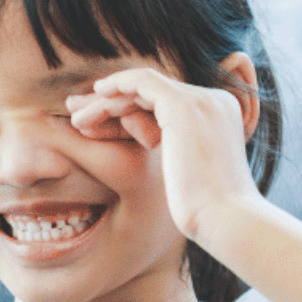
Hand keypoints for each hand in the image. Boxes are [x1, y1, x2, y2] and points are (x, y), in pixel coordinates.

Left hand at [65, 67, 259, 238]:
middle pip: (153, 93)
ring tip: (76, 118)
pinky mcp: (183, 105)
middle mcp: (214, 102)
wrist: (226, 218)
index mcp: (220, 116)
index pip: (167, 105)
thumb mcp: (194, 178)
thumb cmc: (209, 211)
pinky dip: (116, 88)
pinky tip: (95, 98)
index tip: (99, 125)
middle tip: (79, 113)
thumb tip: (164, 167)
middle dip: (113, 102)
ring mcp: (200, 101)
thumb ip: (182, 161)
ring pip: (143, 87)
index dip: (129, 112)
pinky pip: (141, 83)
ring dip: (107, 101)